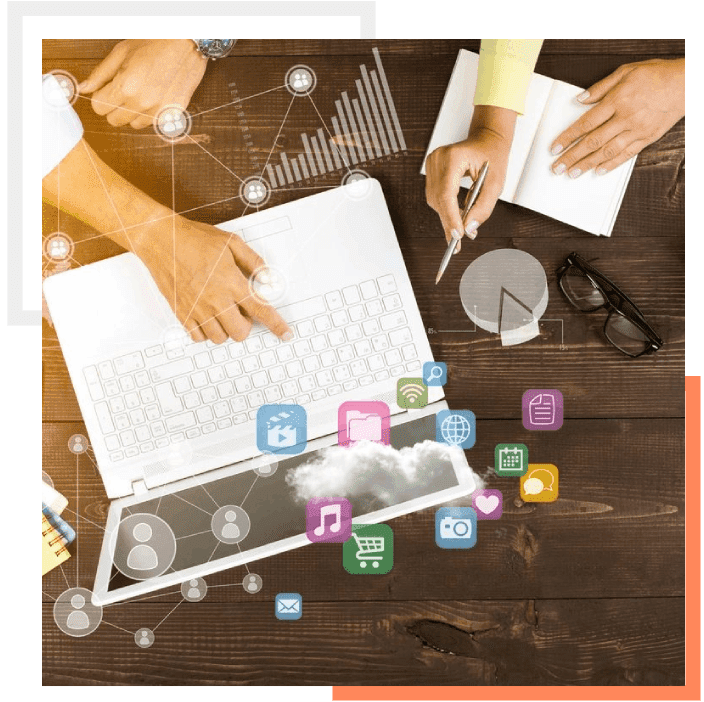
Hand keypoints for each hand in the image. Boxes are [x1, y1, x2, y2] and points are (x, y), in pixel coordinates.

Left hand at [79, 39, 206, 128]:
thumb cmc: (155, 42)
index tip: (107, 90)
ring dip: (133, 113)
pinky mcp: (172, 115)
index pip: (99, 107)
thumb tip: (84, 88)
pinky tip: (155, 97)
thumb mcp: (122, 52)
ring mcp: (158, 111)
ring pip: (134, 125)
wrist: (187, 45)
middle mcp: (142, 103)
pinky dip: (150, 114)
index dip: (101, 97)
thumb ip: (100, 74)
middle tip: (124, 92)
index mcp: (126, 86)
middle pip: (114, 120)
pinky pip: (152, 124)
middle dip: (115, 107)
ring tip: (142, 94)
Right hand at [134, 216, 292, 343]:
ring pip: (219, 338)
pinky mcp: (181, 312)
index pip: (261, 311)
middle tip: (240, 310)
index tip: (285, 334)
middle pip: (240, 332)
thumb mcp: (231, 242)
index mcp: (231, 282)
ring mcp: (197, 308)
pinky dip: (205, 332)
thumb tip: (269, 278)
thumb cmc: (194, 239)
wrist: (161, 239)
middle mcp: (215, 299)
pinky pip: (198, 336)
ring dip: (225, 329)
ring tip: (222, 312)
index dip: (276, 325)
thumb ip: (253, 262)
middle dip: (245, 326)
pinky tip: (207, 317)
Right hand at [425, 105, 513, 251]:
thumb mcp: (496, 183)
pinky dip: (445, 209)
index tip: (457, 236)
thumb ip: (483, 208)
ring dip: (447, 217)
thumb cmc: (492, 156)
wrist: (486, 139)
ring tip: (461, 230)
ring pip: (435, 201)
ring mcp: (431, 164)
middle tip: (459, 242)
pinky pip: (435, 196)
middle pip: (438, 200)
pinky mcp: (431, 170)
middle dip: (449, 222)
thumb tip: (469, 229)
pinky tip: (456, 217)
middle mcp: (438, 159)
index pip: (446, 194)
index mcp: (453, 157)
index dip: (450, 218)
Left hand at [550, 58, 684, 176]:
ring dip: (587, 164)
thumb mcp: (626, 72)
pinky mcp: (648, 138)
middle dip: (572, 156)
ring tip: (572, 173)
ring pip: (608, 151)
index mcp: (617, 100)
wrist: (686, 82)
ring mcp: (637, 130)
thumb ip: (600, 87)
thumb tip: (579, 100)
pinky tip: (598, 171)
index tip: (554, 148)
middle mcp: (626, 117)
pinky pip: (626, 154)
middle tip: (557, 168)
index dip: (568, 137)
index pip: (586, 123)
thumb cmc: (656, 75)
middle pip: (593, 141)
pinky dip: (611, 164)